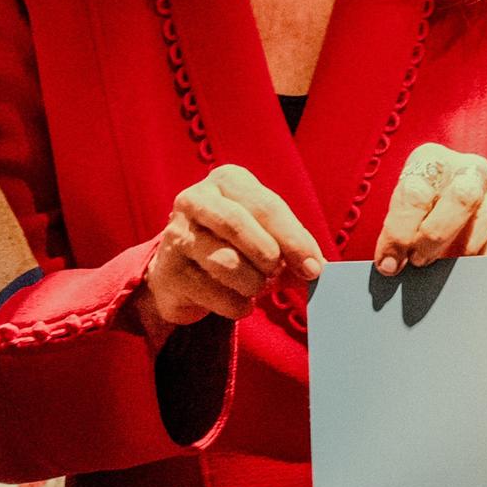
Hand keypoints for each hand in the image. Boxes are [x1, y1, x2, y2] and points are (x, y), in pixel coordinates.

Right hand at [142, 165, 323, 330]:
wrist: (184, 273)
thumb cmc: (237, 246)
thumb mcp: (267, 235)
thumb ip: (294, 247)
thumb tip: (319, 269)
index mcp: (227, 181)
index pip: (266, 206)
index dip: (293, 240)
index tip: (313, 267)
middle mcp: (195, 200)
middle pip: (237, 225)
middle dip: (268, 257)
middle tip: (278, 274)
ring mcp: (176, 234)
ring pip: (226, 263)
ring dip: (253, 283)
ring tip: (255, 285)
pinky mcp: (167, 271)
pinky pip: (215, 295)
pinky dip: (238, 305)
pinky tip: (239, 300)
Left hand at [373, 141, 486, 273]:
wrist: (462, 195)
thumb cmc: (425, 202)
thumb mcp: (406, 204)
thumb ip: (397, 228)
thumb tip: (390, 265)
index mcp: (434, 159)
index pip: (416, 194)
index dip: (399, 234)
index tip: (389, 263)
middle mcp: (470, 169)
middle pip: (460, 200)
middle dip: (434, 240)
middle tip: (419, 261)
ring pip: (478, 232)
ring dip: (454, 259)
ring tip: (439, 264)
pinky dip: (476, 265)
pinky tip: (463, 264)